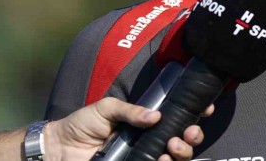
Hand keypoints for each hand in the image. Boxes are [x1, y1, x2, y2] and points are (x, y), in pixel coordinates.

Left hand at [45, 97, 214, 160]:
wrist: (59, 150)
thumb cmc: (82, 125)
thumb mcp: (106, 109)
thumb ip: (130, 111)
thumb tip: (155, 116)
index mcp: (147, 122)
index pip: (178, 117)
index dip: (195, 112)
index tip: (206, 108)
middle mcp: (151, 139)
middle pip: (184, 139)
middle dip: (193, 135)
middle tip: (187, 132)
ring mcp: (145, 156)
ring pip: (177, 157)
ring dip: (183, 151)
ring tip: (174, 146)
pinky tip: (164, 159)